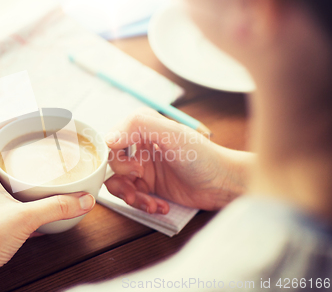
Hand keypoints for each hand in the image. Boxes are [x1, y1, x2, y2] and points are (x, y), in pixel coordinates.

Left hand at [0, 148, 94, 291]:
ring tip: (36, 172)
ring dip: (15, 176)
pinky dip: (18, 199)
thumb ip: (56, 207)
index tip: (18, 121)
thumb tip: (82, 199)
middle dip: (13, 151)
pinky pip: (3, 202)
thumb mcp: (24, 218)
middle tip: (33, 146)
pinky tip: (34, 207)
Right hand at [105, 108, 252, 213]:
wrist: (223, 184)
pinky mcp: (150, 188)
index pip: (111, 140)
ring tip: (149, 203)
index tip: (133, 167)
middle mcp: (140, 147)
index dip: (115, 157)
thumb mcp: (171, 134)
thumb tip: (108, 138)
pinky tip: (160, 206)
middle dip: (122, 179)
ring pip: (119, 184)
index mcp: (142, 128)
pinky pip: (133, 197)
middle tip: (140, 181)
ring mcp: (144, 169)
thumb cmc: (202, 156)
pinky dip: (143, 204)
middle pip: (112, 165)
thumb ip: (138, 126)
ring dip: (131, 196)